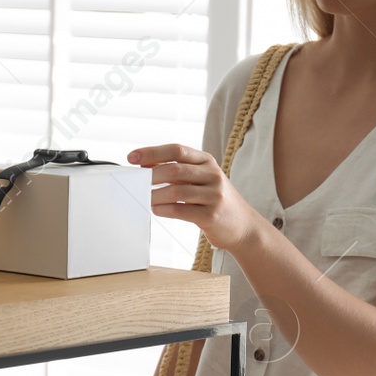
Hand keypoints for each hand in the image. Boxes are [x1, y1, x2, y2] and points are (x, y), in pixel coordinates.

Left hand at [129, 144, 263, 251]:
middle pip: (174, 169)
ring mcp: (214, 195)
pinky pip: (180, 210)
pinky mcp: (211, 216)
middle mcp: (212, 175)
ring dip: (154, 195)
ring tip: (144, 199)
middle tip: (135, 183)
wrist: (244, 226)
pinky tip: (156, 209)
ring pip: (175, 191)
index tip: (131, 157)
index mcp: (207, 161)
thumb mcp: (201, 180)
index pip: (176, 150)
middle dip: (150, 176)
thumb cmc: (215, 201)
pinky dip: (163, 209)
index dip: (152, 152)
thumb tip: (145, 167)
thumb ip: (178, 172)